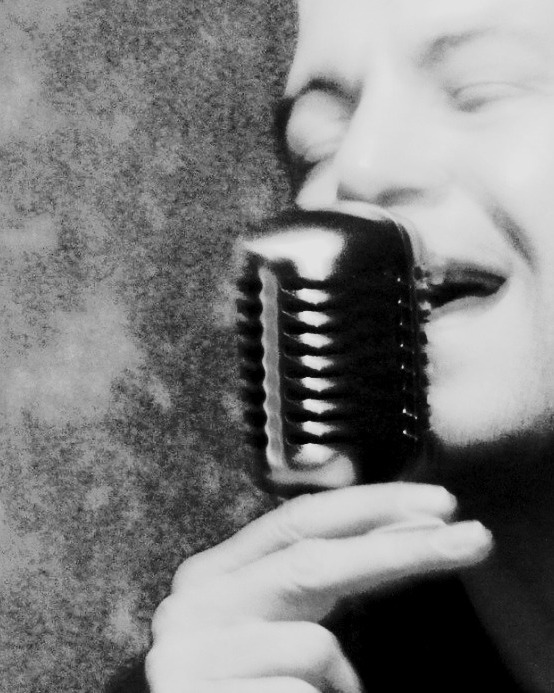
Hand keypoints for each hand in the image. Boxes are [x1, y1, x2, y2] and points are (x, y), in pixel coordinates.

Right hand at [146, 483, 491, 691]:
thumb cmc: (240, 678)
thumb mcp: (271, 616)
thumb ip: (311, 574)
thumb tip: (393, 528)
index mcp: (215, 572)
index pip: (298, 520)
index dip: (371, 506)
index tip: (439, 505)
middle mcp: (194, 602)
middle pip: (312, 561)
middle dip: (400, 548)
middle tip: (474, 538)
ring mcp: (189, 654)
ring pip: (315, 645)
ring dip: (340, 680)